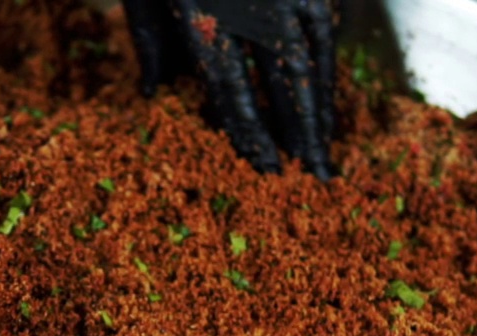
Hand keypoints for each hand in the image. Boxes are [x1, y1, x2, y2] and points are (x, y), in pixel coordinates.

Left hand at [121, 0, 335, 179]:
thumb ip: (148, 40)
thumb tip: (153, 92)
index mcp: (202, 14)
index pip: (232, 88)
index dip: (253, 132)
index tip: (269, 168)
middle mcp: (253, 1)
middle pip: (287, 78)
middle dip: (303, 131)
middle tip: (318, 176)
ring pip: (315, 49)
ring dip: (324, 102)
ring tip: (327, 144)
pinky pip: (324, 20)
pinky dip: (328, 59)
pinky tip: (327, 91)